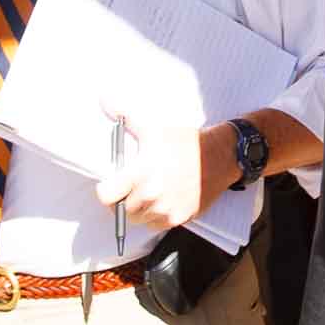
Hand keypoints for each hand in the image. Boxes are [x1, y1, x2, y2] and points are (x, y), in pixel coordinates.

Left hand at [94, 110, 221, 229]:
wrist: (220, 156)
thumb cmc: (185, 143)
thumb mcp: (154, 128)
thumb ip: (125, 117)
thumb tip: (105, 99)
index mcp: (141, 173)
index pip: (106, 195)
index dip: (107, 189)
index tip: (113, 183)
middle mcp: (151, 195)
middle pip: (120, 209)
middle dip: (123, 198)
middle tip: (133, 185)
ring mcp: (165, 210)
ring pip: (138, 219)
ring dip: (139, 208)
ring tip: (148, 191)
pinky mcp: (179, 218)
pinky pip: (156, 225)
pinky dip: (155, 216)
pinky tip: (162, 199)